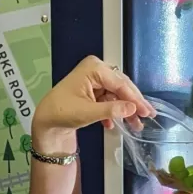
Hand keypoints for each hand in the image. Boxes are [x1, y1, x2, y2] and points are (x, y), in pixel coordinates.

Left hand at [32, 56, 155, 147]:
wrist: (46, 121)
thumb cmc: (61, 112)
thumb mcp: (88, 112)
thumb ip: (112, 110)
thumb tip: (132, 108)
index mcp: (93, 68)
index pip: (120, 83)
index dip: (135, 99)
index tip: (147, 111)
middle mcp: (95, 70)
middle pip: (121, 86)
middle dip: (133, 103)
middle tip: (147, 116)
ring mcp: (94, 79)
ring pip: (117, 94)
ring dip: (124, 110)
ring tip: (135, 125)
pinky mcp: (93, 90)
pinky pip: (109, 99)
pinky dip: (113, 111)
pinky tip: (113, 124)